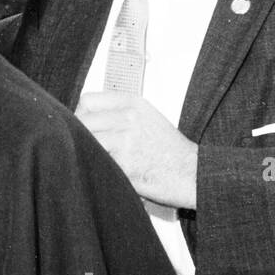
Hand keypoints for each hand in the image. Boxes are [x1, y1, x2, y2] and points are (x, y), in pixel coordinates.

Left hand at [75, 92, 198, 209]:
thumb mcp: (146, 118)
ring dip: (88, 154)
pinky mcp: (125, 163)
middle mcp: (128, 117)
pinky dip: (98, 170)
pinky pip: (96, 163)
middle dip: (80, 138)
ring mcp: (125, 140)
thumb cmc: (168, 150)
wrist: (193, 174)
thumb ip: (117, 114)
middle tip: (89, 150)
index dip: (80, 115)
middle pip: (81, 122)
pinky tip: (111, 174)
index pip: (87, 100)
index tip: (85, 129)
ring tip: (101, 162)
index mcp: (133, 103)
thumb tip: (81, 119)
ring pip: (86, 143)